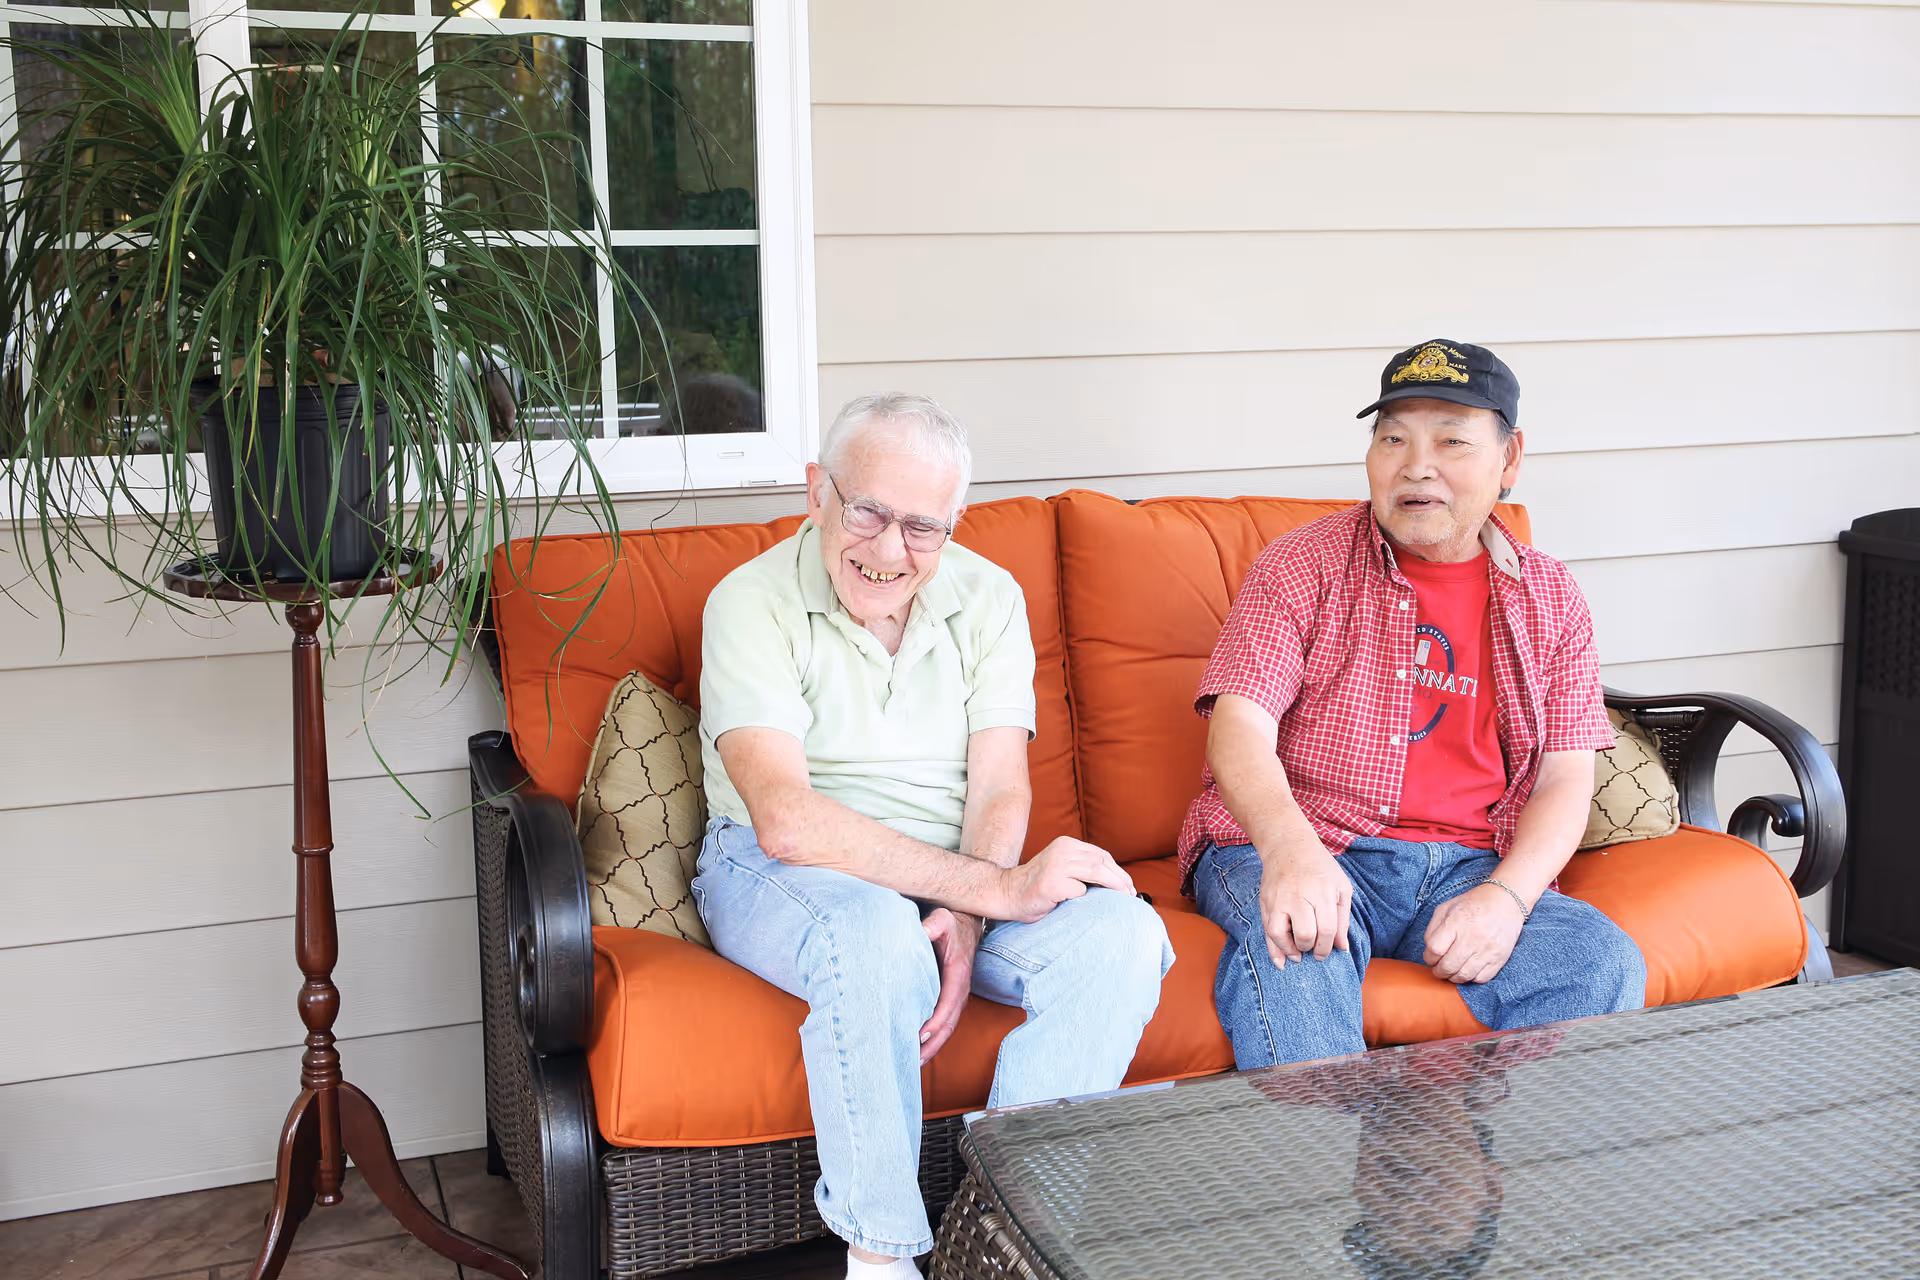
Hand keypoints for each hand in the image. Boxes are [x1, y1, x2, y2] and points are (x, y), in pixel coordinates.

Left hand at [919, 908, 981, 1063]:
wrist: (966, 922)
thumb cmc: (951, 922)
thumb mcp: (942, 919)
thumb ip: (932, 925)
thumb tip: (921, 931)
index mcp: (958, 974)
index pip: (948, 1006)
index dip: (934, 1023)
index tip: (919, 1037)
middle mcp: (961, 989)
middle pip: (949, 1024)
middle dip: (933, 1044)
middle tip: (913, 1060)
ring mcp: (958, 995)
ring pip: (948, 1027)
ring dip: (934, 1045)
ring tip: (914, 1062)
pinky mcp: (952, 997)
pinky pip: (945, 1021)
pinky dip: (935, 1037)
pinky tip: (920, 1047)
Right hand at [998, 837, 1134, 922]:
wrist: (1005, 894)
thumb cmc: (1037, 888)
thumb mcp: (1061, 869)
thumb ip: (1081, 869)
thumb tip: (1117, 883)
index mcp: (1065, 844)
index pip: (1101, 855)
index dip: (1118, 871)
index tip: (1128, 887)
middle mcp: (1061, 850)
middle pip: (1102, 861)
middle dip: (1121, 879)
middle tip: (1131, 895)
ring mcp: (1056, 865)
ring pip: (1097, 872)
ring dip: (1114, 887)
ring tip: (1124, 899)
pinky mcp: (1051, 883)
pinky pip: (1080, 890)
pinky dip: (1087, 898)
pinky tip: (1090, 906)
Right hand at [1258, 846, 1352, 966]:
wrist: (1288, 845)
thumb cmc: (1320, 867)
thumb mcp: (1341, 887)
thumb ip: (1343, 919)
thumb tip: (1342, 948)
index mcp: (1321, 892)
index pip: (1326, 929)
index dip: (1327, 947)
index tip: (1327, 952)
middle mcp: (1298, 896)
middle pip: (1304, 934)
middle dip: (1311, 948)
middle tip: (1314, 951)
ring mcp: (1278, 899)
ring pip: (1279, 935)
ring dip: (1290, 950)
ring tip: (1299, 954)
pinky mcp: (1265, 902)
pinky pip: (1266, 931)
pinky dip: (1273, 950)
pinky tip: (1281, 961)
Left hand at [1422, 884, 1525, 984]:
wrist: (1505, 901)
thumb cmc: (1472, 904)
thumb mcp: (1447, 907)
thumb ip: (1433, 928)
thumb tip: (1429, 950)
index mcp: (1456, 922)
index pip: (1435, 949)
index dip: (1428, 957)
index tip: (1430, 957)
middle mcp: (1472, 937)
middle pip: (1448, 966)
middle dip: (1438, 971)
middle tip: (1438, 969)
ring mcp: (1488, 949)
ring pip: (1464, 975)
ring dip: (1453, 977)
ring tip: (1451, 972)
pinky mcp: (1499, 958)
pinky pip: (1481, 978)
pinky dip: (1471, 978)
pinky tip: (1468, 970)